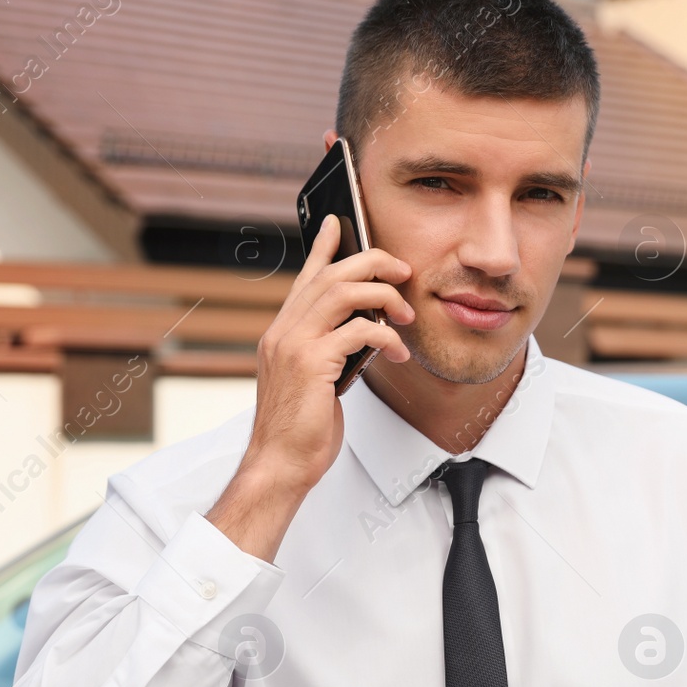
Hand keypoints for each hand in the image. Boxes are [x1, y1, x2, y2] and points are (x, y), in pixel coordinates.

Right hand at [208, 215, 414, 560]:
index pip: (305, 277)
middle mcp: (283, 330)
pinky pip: (358, 330)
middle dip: (372, 263)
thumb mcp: (314, 382)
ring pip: (344, 292)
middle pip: (331, 274)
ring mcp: (294, 344)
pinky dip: (385, 336)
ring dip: (384, 296)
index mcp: (282, 332)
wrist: (279, 463)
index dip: (324, 247)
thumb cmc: (299, 430)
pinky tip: (398, 351)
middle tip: (402, 271)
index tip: (340, 222)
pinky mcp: (311, 363)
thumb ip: (328, 352)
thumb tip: (359, 334)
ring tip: (406, 314)